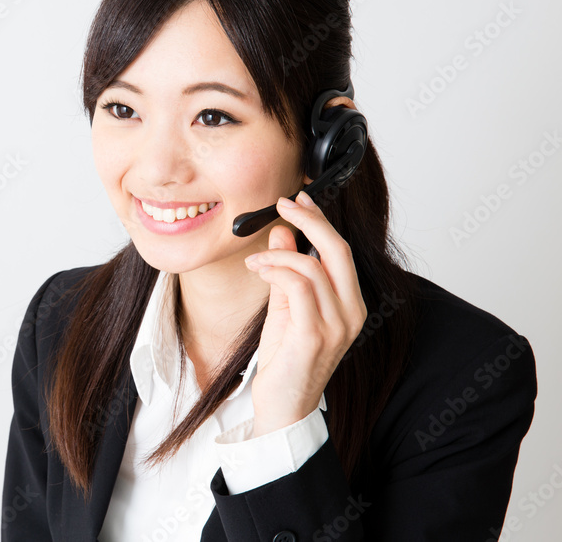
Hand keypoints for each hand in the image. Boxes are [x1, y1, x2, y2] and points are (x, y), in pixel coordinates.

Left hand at [243, 190, 367, 436]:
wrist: (283, 407)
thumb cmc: (285, 360)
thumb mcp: (285, 305)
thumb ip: (286, 270)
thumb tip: (282, 232)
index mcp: (350, 304)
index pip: (340, 250)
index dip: (320, 219)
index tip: (299, 199)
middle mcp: (351, 313)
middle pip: (337, 250)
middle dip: (309, 220)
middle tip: (282, 205)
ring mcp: (336, 325)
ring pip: (312, 266)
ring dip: (277, 254)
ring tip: (255, 261)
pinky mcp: (314, 335)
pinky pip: (298, 287)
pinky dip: (276, 270)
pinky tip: (259, 270)